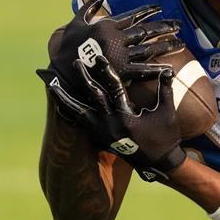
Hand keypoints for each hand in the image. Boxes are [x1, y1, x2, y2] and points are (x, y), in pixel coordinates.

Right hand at [41, 0, 183, 118]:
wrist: (60, 70)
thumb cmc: (66, 47)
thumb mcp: (75, 23)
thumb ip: (89, 8)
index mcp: (106, 26)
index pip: (132, 16)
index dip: (147, 11)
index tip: (159, 8)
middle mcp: (115, 38)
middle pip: (145, 31)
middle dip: (163, 27)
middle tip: (179, 25)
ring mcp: (119, 55)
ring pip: (148, 48)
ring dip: (166, 45)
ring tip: (181, 43)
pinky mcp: (120, 71)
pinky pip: (142, 70)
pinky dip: (156, 69)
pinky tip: (170, 69)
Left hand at [64, 55, 185, 181]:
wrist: (159, 162)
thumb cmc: (166, 135)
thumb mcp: (167, 112)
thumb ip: (164, 90)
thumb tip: (166, 69)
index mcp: (127, 117)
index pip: (115, 89)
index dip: (107, 72)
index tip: (99, 57)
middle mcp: (111, 125)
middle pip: (94, 97)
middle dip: (84, 78)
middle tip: (75, 63)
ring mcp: (103, 133)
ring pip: (80, 112)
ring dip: (66, 97)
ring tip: (52, 84)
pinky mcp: (100, 138)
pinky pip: (80, 124)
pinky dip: (70, 112)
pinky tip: (60, 103)